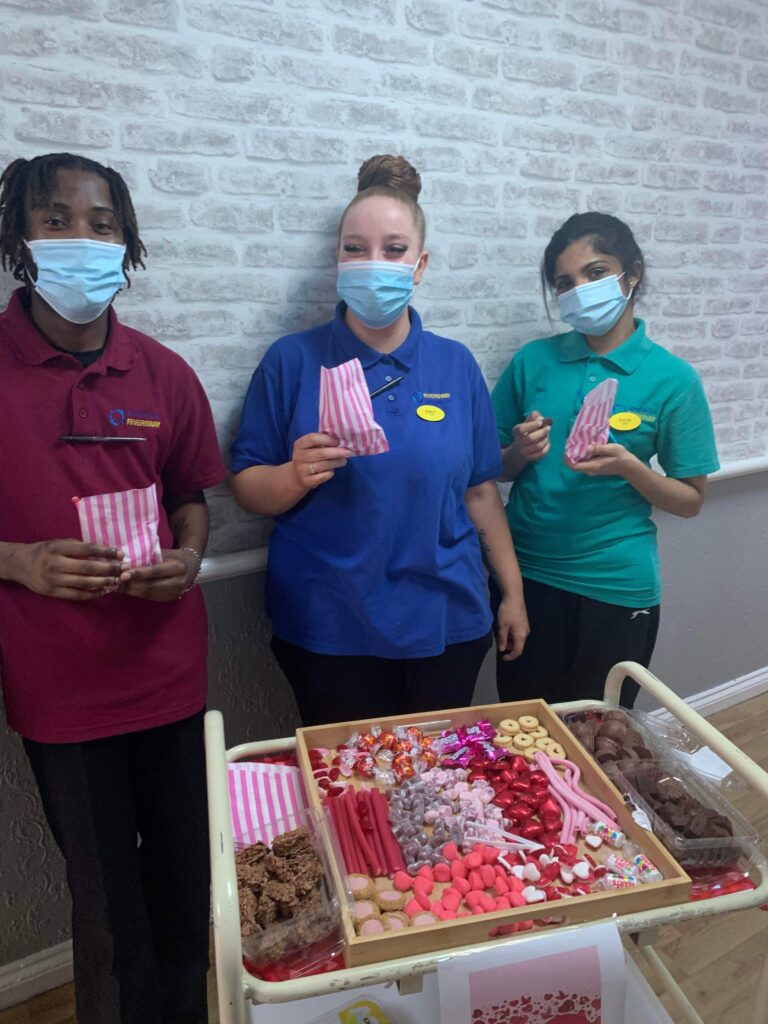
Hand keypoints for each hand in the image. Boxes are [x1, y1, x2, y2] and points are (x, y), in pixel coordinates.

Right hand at [9, 539, 123, 600]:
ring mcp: (54, 580)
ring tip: (118, 581)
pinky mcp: (54, 592)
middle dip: (110, 568)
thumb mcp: (59, 543)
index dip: (106, 552)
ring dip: (104, 582)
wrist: (22, 565)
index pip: (87, 549)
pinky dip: (93, 594)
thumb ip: (78, 546)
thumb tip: (105, 552)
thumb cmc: (45, 551)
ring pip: (85, 583)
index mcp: (58, 548)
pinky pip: (77, 595)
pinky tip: (104, 590)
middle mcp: (55, 564)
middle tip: (125, 568)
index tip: (121, 554)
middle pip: (88, 568)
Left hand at [118, 547, 199, 602]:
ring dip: (132, 591)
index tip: (123, 574)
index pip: (156, 571)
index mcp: (178, 567)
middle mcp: (179, 582)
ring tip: (117, 587)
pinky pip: (151, 597)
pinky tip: (127, 590)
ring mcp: (176, 593)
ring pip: (149, 594)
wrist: (191, 566)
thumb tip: (126, 562)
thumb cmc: (174, 556)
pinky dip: (137, 594)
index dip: (139, 573)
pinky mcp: (170, 599)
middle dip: (132, 585)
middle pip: (151, 586)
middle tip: (115, 582)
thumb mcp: (164, 553)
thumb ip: (148, 557)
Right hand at [290, 433, 351, 490]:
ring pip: (324, 465)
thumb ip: (322, 441)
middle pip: (321, 453)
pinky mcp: (306, 481)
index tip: (338, 441)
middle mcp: (298, 457)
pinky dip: (330, 473)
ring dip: (337, 462)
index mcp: (299, 445)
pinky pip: (323, 476)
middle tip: (348, 452)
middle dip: (337, 452)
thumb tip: (341, 438)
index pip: (312, 438)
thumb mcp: (311, 447)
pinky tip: (332, 470)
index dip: (327, 439)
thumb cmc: (309, 458)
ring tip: (344, 461)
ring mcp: (301, 470)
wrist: (297, 477)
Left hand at [496, 594, 529, 661]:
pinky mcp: (523, 621)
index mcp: (521, 635)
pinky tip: (504, 626)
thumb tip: (502, 649)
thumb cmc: (508, 611)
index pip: (517, 651)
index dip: (510, 657)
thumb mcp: (502, 626)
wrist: (514, 596)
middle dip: (507, 645)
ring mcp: (525, 627)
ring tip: (499, 631)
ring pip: (516, 638)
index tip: (503, 658)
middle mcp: (525, 632)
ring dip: (508, 638)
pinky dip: (510, 633)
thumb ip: (502, 639)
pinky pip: (516, 632)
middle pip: (516, 645)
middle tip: (498, 640)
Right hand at [512, 411, 552, 464]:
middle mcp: (519, 442)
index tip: (540, 422)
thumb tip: (540, 417)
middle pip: (530, 438)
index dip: (532, 425)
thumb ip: (533, 417)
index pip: (521, 429)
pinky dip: (547, 447)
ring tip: (548, 435)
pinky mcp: (531, 458)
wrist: (518, 452)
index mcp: (516, 432)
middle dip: (542, 432)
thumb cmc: (524, 434)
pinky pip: (541, 453)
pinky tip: (547, 443)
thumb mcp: (526, 423)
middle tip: (548, 428)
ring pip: (537, 446)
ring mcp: (524, 451)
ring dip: (545, 439)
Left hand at [565, 443, 636, 476]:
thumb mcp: (612, 449)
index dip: (567, 459)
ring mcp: (592, 470)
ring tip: (578, 443)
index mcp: (593, 466)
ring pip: (579, 463)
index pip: (574, 466)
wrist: (628, 465)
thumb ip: (599, 449)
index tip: (567, 449)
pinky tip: (585, 447)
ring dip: (577, 454)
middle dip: (571, 454)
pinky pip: (584, 462)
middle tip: (572, 443)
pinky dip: (582, 455)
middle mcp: (590, 470)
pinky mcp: (594, 467)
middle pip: (575, 464)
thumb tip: (588, 447)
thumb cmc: (621, 457)